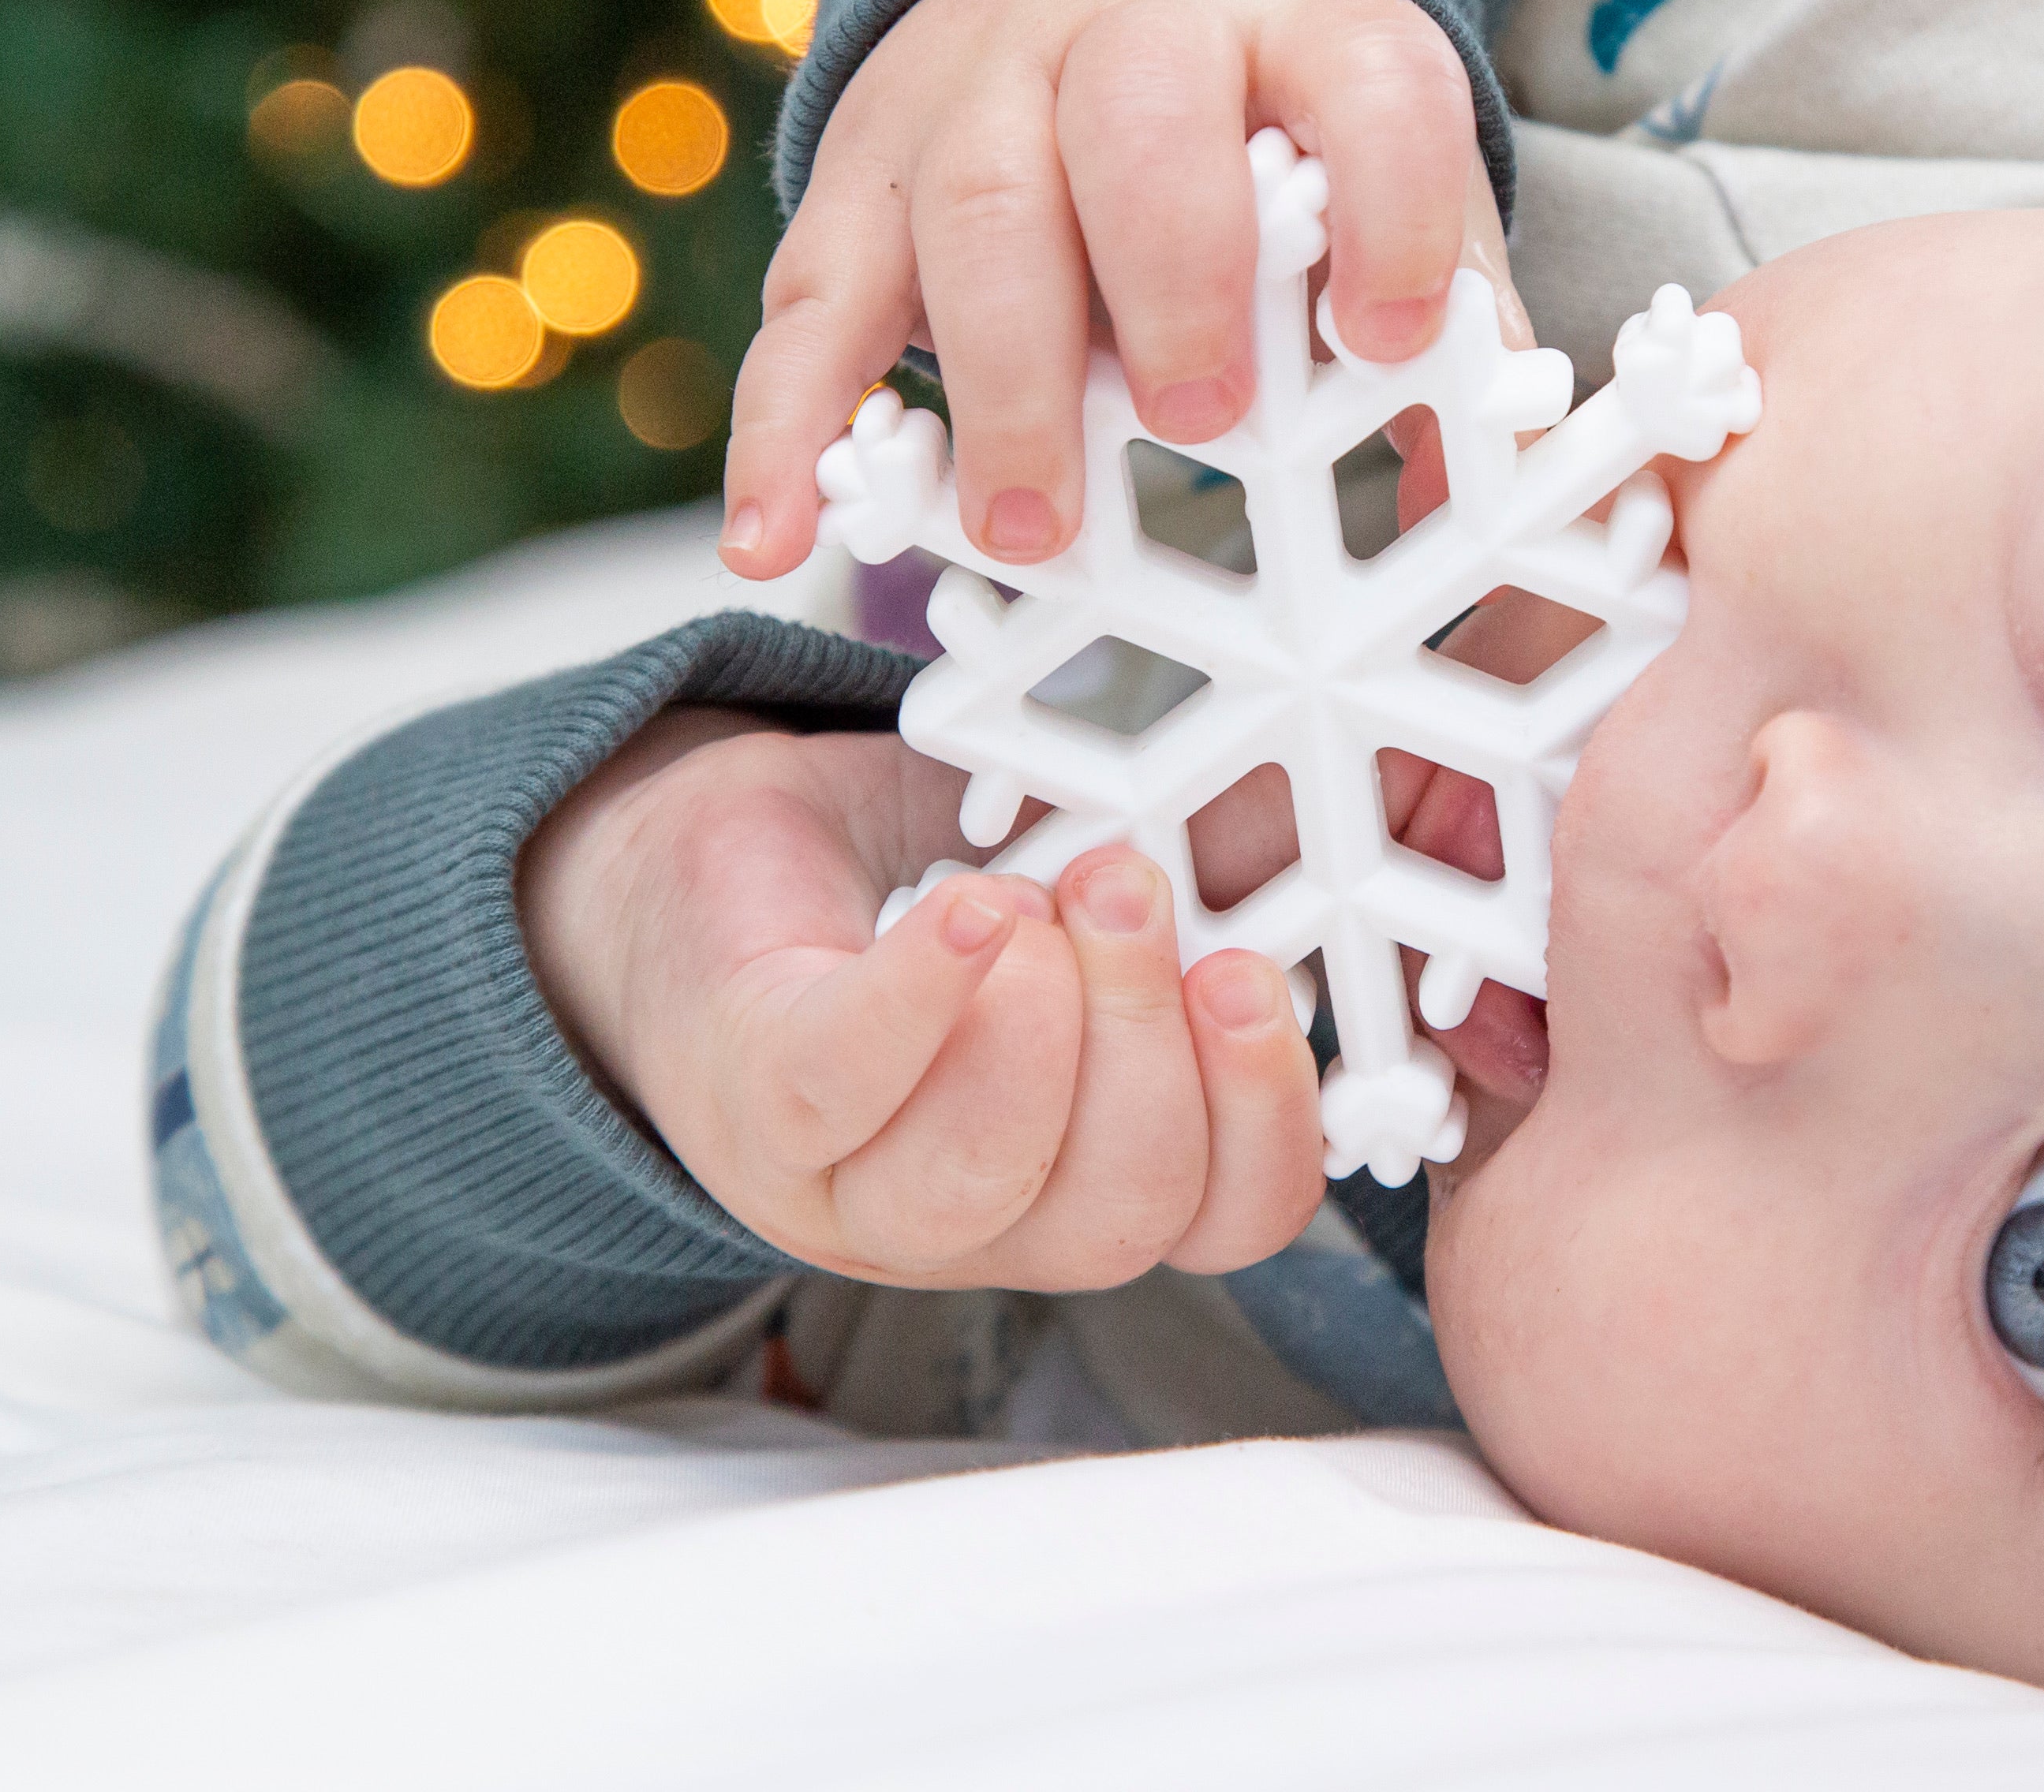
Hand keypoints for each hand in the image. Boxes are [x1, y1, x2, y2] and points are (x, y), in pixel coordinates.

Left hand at [518, 714, 1328, 1288]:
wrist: (690, 875)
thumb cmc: (898, 884)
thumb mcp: (1077, 870)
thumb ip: (1200, 872)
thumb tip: (1353, 821)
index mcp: (1081, 1174)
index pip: (1219, 1219)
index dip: (1267, 1125)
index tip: (1261, 987)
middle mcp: (973, 1221)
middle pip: (1112, 1211)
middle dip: (1148, 1049)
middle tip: (1137, 893)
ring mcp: (848, 1190)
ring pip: (981, 1179)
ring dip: (1042, 1026)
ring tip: (1048, 890)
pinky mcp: (749, 1113)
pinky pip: (841, 1087)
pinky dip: (916, 996)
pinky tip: (967, 911)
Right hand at [721, 0, 1515, 578]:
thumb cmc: (1257, 141)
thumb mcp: (1373, 187)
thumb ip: (1444, 317)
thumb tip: (1511, 483)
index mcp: (1291, 36)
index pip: (1359, 78)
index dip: (1386, 200)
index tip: (1389, 336)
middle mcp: (1125, 38)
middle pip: (1135, 116)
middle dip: (1170, 271)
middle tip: (1200, 422)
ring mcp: (972, 102)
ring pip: (973, 204)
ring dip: (1002, 378)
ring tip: (1035, 531)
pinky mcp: (856, 184)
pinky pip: (806, 298)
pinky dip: (783, 427)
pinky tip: (776, 539)